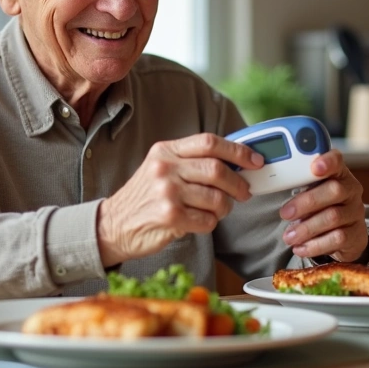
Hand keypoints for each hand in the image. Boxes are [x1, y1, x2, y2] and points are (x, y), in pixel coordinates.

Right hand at [97, 133, 260, 267]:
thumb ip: (191, 161)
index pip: (210, 142)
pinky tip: (199, 222)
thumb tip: (236, 161)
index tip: (255, 160)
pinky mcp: (169, 216)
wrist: (112, 225)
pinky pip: (208, 220)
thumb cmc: (144, 198)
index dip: (238, 151)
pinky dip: (211, 223)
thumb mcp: (161, 168)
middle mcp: (165, 167)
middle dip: (238, 183)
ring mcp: (167, 191)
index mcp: (166, 150)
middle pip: (218, 169)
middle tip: (244, 192)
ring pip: (217, 198)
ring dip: (224, 208)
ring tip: (216, 210)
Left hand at [279, 149, 368, 261]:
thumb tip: (275, 184)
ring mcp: (356, 212)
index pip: (337, 161)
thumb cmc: (324, 207)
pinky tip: (300, 248)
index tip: (314, 168)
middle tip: (284, 213)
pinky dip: (315, 245)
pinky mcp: (356, 234)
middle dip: (306, 202)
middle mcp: (351, 190)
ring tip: (288, 237)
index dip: (328, 162)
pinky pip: (336, 238)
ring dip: (306, 228)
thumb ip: (302, 184)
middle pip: (334, 190)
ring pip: (333, 217)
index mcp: (339, 174)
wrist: (347, 235)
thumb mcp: (314, 192)